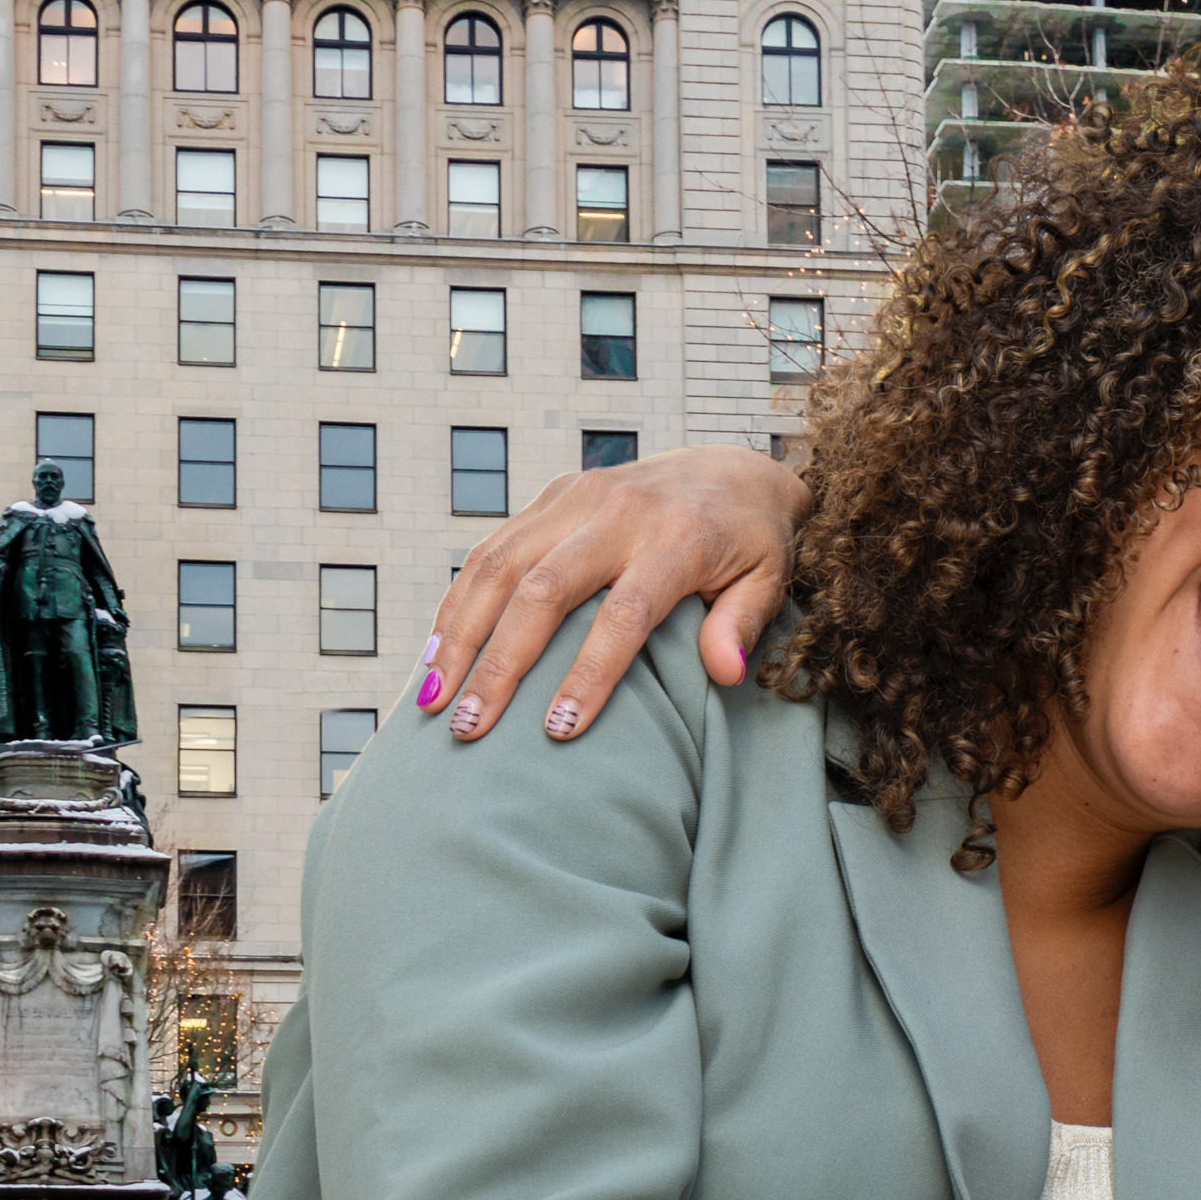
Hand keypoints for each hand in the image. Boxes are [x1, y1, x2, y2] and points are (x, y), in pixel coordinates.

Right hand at [425, 446, 808, 740]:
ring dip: (459, 634)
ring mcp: (577, 498)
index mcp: (678, 537)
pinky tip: (436, 653)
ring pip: (499, 565)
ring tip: (432, 700)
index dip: (591, 673)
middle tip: (468, 727)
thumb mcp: (768, 581)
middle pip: (542, 590)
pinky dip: (458, 602)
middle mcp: (618, 512)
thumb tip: (723, 672)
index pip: (626, 613)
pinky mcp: (552, 495)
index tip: (560, 730)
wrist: (730, 469)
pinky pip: (491, 549)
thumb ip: (742, 624)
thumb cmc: (749, 544)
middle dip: (499, 664)